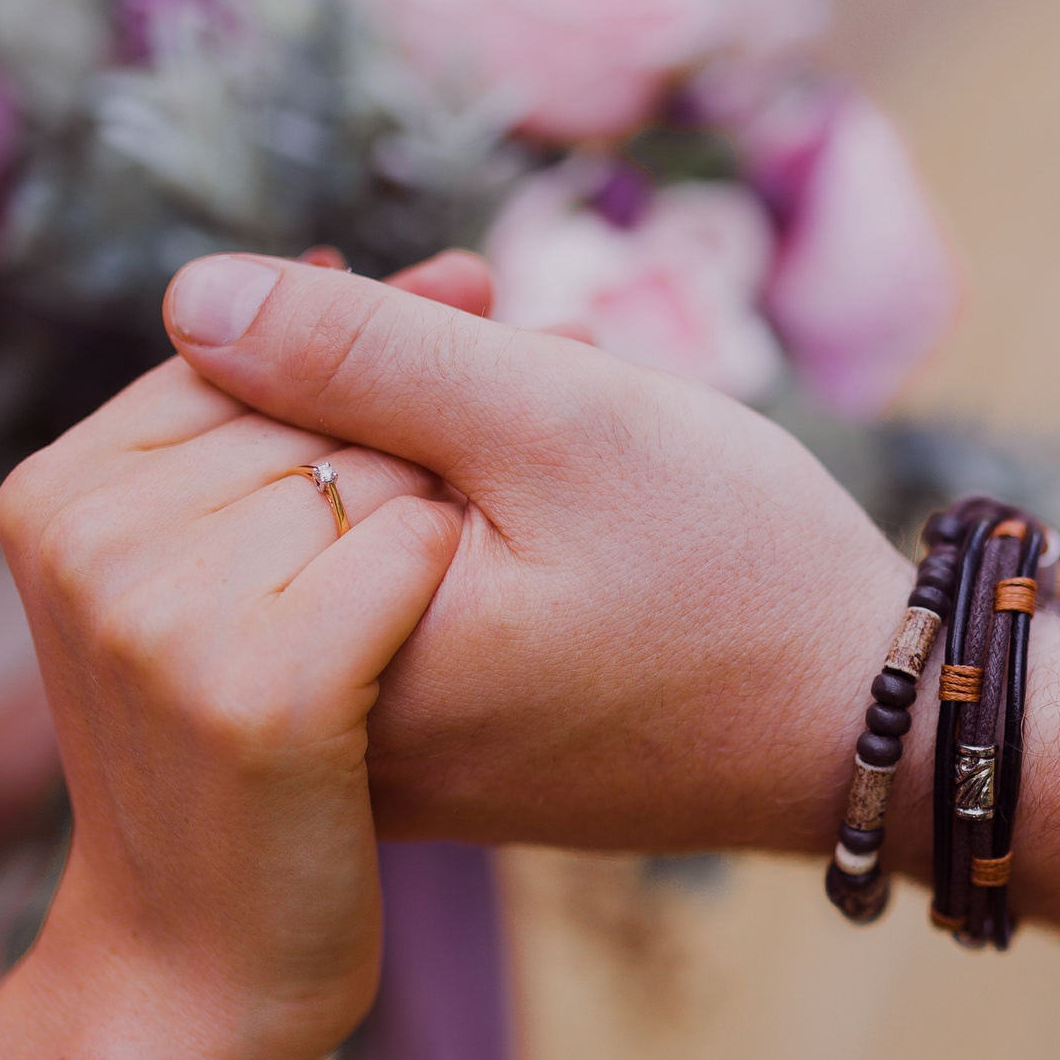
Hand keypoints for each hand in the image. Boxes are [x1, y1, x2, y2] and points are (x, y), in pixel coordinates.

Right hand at [0, 353, 460, 1059]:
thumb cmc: (239, 762)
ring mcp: (160, 615)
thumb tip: (307, 253)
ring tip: (484, 584)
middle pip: (311, 404)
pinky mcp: (258, 694)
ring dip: (456, 514)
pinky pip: (414, 552)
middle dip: (426, 424)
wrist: (202, 972)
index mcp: (60, 489)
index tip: (469, 325)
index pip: (244, 351)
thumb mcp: (200, 582)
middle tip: (493, 499)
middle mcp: (88, 534)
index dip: (367, 357)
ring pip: (370, 471)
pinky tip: (459, 653)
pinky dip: (460, 588)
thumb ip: (248, 426)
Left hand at [161, 254, 914, 854]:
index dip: (351, 334)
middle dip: (395, 387)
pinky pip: (400, 608)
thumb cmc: (738, 575)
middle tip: (534, 341)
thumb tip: (190, 298)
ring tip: (566, 394)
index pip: (242, 445)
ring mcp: (391, 758)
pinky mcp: (446, 761)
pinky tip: (555, 485)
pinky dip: (462, 526)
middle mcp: (341, 733)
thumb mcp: (559, 422)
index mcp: (344, 663)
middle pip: (291, 497)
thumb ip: (365, 351)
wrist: (869, 732)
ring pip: (352, 542)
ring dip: (438, 445)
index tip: (474, 302)